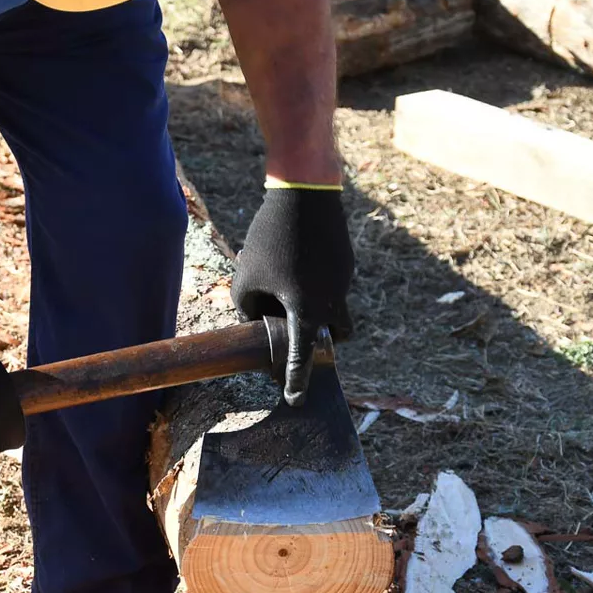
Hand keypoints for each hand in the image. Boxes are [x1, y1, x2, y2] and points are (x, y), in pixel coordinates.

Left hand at [231, 184, 353, 404]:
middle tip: (299, 331)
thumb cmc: (270, 238)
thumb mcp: (246, 279)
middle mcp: (333, 299)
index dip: (297, 379)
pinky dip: (316, 281)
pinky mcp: (346, 260)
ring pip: (332, 305)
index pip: (304, 355)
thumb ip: (249, 309)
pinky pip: (331, 281)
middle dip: (321, 340)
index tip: (296, 399)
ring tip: (287, 284)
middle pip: (335, 334)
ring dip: (315, 306)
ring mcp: (344, 279)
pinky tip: (295, 257)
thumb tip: (258, 321)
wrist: (305, 193)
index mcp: (307, 309)